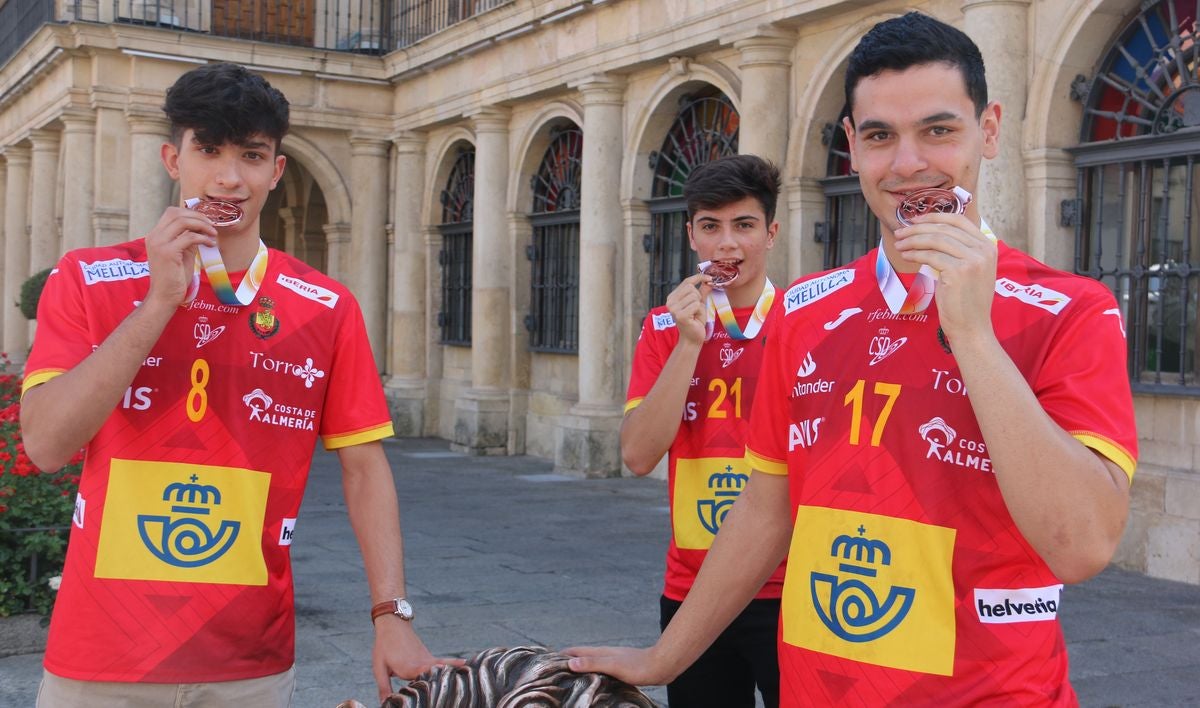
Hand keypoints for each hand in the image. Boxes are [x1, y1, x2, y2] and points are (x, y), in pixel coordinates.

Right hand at [143, 206, 217, 308]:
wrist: (164, 296)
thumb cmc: (174, 277)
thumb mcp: (181, 253)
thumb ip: (187, 240)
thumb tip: (202, 229)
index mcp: (155, 235)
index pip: (171, 213)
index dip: (190, 213)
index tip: (205, 221)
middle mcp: (154, 236)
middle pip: (176, 213)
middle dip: (198, 216)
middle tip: (211, 226)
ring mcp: (159, 243)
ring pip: (182, 221)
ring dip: (202, 225)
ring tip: (213, 234)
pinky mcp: (167, 252)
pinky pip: (189, 237)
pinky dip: (203, 238)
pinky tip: (210, 244)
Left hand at [372, 617, 463, 700]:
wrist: (393, 624)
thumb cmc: (384, 646)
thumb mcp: (379, 667)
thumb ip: (384, 686)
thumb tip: (385, 703)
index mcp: (408, 667)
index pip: (422, 676)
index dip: (431, 678)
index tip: (442, 678)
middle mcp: (421, 663)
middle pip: (436, 673)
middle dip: (446, 678)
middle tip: (459, 681)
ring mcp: (427, 659)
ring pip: (443, 666)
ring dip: (453, 670)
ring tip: (468, 671)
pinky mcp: (429, 658)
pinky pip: (443, 662)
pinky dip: (453, 664)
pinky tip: (465, 664)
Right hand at [562, 645, 673, 685]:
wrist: (661, 666)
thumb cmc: (638, 666)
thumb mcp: (613, 665)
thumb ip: (593, 663)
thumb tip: (570, 662)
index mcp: (600, 652)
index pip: (575, 651)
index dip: (560, 655)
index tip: (545, 661)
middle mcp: (604, 655)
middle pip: (581, 656)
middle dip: (566, 661)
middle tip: (553, 671)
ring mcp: (612, 661)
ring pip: (590, 663)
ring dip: (579, 667)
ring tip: (569, 677)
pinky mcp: (620, 668)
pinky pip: (600, 670)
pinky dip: (591, 674)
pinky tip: (593, 682)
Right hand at [665, 273, 712, 346]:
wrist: (692, 338)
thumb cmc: (695, 321)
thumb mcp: (699, 304)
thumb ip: (702, 292)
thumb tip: (708, 281)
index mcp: (672, 297)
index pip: (686, 282)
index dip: (699, 277)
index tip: (709, 278)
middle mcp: (670, 302)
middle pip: (691, 288)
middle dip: (698, 297)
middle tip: (697, 309)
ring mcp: (674, 309)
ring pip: (694, 296)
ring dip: (699, 306)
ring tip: (695, 315)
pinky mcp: (680, 315)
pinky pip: (696, 305)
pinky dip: (700, 311)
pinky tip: (695, 318)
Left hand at [893, 212, 997, 341]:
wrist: (972, 327)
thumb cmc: (965, 300)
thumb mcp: (968, 269)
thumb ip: (957, 249)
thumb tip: (928, 232)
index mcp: (987, 245)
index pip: (959, 220)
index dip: (934, 217)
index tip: (915, 220)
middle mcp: (983, 249)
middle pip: (944, 229)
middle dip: (918, 229)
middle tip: (900, 233)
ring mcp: (973, 260)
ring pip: (935, 240)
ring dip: (913, 240)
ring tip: (899, 245)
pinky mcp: (958, 271)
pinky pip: (930, 256)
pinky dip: (915, 254)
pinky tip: (905, 256)